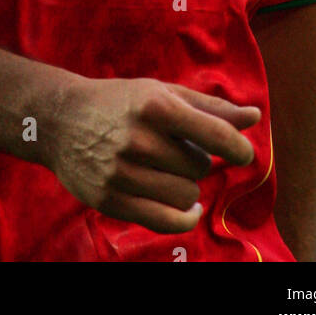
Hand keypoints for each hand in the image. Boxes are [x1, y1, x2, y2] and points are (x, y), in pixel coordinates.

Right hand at [44, 75, 260, 233]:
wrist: (60, 119)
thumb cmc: (121, 102)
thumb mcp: (162, 93)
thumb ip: (209, 108)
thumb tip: (256, 116)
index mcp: (155, 105)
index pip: (215, 134)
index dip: (238, 148)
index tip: (243, 154)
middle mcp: (139, 138)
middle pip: (200, 167)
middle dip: (196, 160)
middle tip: (173, 149)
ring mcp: (122, 172)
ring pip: (186, 195)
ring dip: (185, 186)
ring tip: (165, 170)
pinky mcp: (111, 199)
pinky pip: (167, 221)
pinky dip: (184, 217)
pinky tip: (186, 207)